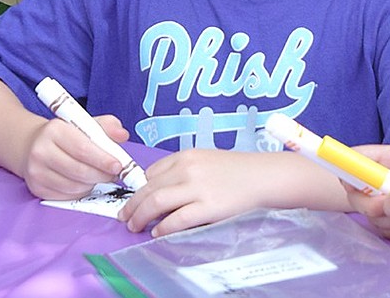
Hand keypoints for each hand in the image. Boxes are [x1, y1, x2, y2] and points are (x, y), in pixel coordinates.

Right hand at [20, 115, 129, 199]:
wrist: (32, 145)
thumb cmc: (65, 134)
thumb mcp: (85, 123)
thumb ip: (107, 126)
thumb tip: (123, 135)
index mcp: (55, 130)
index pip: (83, 149)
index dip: (103, 160)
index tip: (119, 166)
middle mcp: (41, 151)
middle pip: (79, 170)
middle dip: (102, 175)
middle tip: (115, 174)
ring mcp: (36, 172)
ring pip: (74, 186)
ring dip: (93, 184)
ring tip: (100, 176)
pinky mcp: (36, 188)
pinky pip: (66, 196)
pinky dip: (81, 192)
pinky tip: (86, 182)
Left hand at [118, 149, 348, 236]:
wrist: (264, 176)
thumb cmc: (237, 170)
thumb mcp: (207, 160)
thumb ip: (184, 170)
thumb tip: (159, 189)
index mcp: (187, 156)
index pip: (151, 173)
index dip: (138, 189)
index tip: (133, 200)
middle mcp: (188, 169)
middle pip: (148, 189)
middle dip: (131, 206)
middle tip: (124, 218)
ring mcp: (197, 188)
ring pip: (155, 203)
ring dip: (139, 218)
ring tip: (134, 227)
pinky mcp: (207, 207)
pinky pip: (175, 220)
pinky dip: (162, 229)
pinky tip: (158, 234)